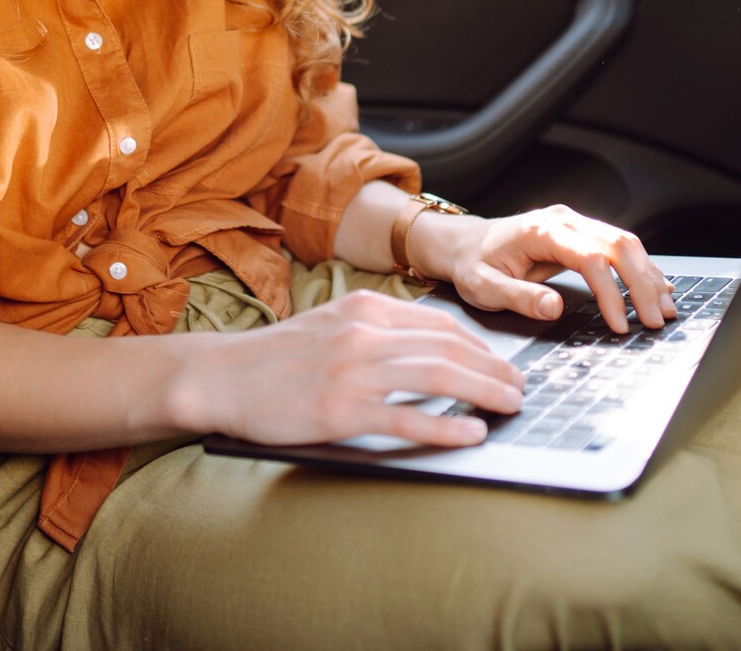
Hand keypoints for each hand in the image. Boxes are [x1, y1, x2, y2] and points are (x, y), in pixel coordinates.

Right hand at [178, 290, 525, 448]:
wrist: (220, 375)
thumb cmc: (274, 358)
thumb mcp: (330, 324)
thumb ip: (375, 330)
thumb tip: (428, 349)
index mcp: (363, 307)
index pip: (439, 323)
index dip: (480, 344)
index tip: (502, 362)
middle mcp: (364, 333)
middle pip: (448, 347)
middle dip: (494, 367)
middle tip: (519, 386)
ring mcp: (353, 371)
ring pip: (438, 376)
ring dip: (484, 391)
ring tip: (510, 404)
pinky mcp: (340, 410)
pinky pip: (406, 416)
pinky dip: (446, 425)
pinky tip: (471, 433)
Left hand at [435, 204, 676, 333]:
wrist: (464, 243)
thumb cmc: (472, 264)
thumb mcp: (483, 286)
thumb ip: (517, 296)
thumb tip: (552, 308)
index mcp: (541, 230)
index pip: (590, 259)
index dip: (611, 293)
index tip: (619, 325)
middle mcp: (564, 220)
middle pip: (618, 246)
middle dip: (642, 285)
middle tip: (655, 321)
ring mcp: (575, 224)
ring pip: (625, 244)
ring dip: (649, 276)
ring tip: (664, 310)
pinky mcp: (581, 233)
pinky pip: (619, 247)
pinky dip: (641, 268)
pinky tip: (658, 288)